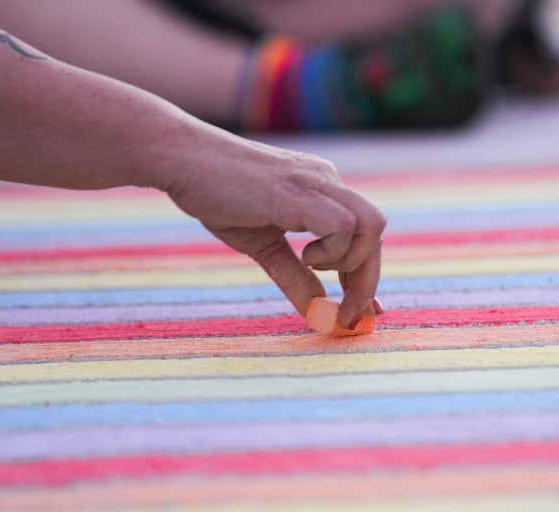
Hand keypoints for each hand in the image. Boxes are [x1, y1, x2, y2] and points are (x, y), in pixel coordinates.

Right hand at [165, 130, 385, 328]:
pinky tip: (303, 254)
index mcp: (321, 189)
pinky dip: (333, 252)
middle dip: (366, 280)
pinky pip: (344, 227)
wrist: (182, 158)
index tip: (361, 310)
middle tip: (346, 314)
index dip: (367, 274)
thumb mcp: (263, 245)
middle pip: (375, 231)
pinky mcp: (298, 193)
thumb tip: (318, 313)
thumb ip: (294, 276)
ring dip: (352, 263)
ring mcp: (316, 183)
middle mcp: (327, 182)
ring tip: (312, 266)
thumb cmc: (216, 195)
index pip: (364, 232)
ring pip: (372, 226)